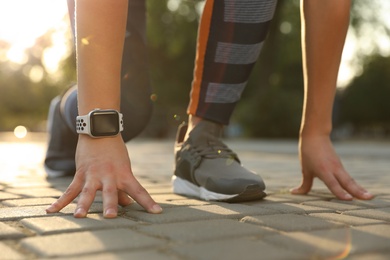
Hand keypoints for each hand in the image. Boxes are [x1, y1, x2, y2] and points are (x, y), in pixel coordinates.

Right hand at [46, 135, 161, 217]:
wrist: (101, 131)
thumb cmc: (115, 153)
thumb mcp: (123, 169)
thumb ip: (123, 189)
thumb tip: (127, 205)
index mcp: (124, 174)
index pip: (139, 190)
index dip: (148, 202)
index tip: (158, 212)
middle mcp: (109, 176)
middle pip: (111, 192)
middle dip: (111, 204)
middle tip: (111, 216)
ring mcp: (94, 175)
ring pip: (88, 191)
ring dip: (83, 204)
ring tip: (79, 216)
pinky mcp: (81, 174)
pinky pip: (70, 190)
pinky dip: (60, 201)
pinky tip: (50, 211)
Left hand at [291, 135, 373, 199]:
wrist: (315, 136)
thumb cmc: (308, 153)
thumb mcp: (305, 169)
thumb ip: (304, 184)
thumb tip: (294, 193)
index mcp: (323, 170)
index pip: (333, 184)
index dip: (340, 192)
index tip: (349, 199)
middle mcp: (333, 169)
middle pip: (347, 182)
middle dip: (358, 191)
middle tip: (369, 199)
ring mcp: (339, 167)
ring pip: (350, 180)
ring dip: (360, 189)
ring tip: (370, 197)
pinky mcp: (340, 166)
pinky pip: (349, 178)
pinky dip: (355, 185)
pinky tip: (362, 192)